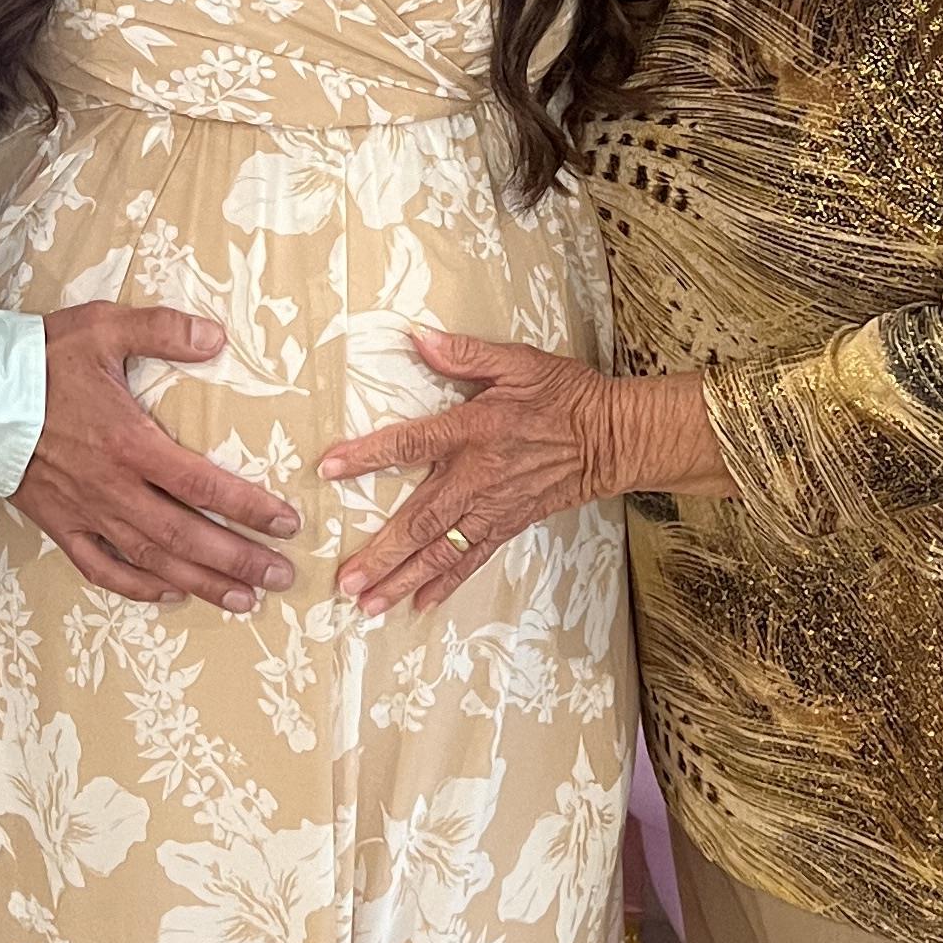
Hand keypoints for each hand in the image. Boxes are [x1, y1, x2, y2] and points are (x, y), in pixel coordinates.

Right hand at [12, 304, 299, 610]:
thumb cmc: (38, 361)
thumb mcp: (103, 328)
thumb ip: (163, 330)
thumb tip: (217, 338)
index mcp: (130, 443)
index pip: (202, 485)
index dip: (248, 508)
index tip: (287, 523)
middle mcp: (113, 488)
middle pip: (186, 536)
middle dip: (239, 560)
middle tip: (282, 576)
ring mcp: (86, 512)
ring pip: (152, 561)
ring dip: (200, 583)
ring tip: (244, 599)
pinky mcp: (60, 525)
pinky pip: (102, 568)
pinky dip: (137, 587)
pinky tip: (168, 594)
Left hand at [322, 328, 611, 616]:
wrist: (612, 438)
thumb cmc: (565, 396)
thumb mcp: (518, 362)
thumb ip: (467, 353)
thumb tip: (419, 337)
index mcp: (474, 431)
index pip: (410, 443)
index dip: (369, 456)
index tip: (330, 468)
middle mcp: (478, 477)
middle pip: (421, 521)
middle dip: (382, 553)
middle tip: (346, 580)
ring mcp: (493, 508)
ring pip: (442, 551)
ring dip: (403, 579)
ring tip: (370, 604)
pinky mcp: (508, 525)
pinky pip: (472, 559)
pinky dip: (445, 583)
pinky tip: (420, 603)